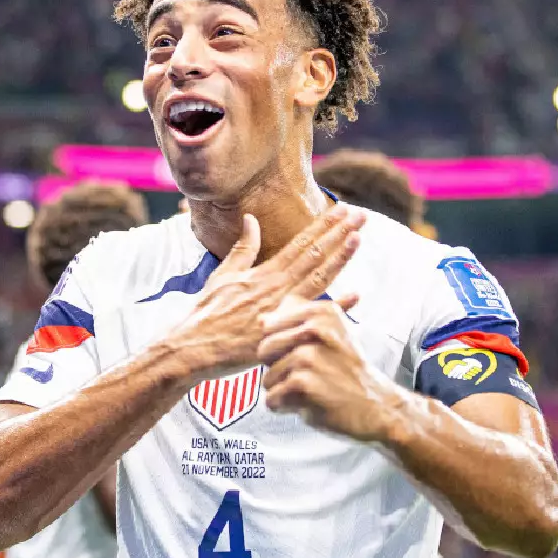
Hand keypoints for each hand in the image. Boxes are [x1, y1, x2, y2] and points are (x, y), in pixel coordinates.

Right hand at [171, 205, 364, 381]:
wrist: (196, 347)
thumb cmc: (207, 314)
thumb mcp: (222, 275)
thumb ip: (242, 249)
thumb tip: (251, 219)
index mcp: (264, 273)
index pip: (300, 243)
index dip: (323, 225)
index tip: (342, 210)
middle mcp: (276, 287)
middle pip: (314, 255)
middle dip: (339, 233)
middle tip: (361, 215)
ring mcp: (281, 308)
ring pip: (318, 279)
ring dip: (340, 257)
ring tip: (359, 238)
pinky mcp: (281, 331)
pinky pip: (313, 316)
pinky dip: (336, 306)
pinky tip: (356, 295)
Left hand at [258, 294, 399, 441]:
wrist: (377, 405)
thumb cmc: (348, 371)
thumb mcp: (331, 335)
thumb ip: (296, 324)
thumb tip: (261, 318)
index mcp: (320, 312)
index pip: (269, 327)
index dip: (280, 346)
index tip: (304, 355)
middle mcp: (313, 329)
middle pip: (264, 351)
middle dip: (278, 369)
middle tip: (307, 376)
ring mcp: (308, 356)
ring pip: (266, 378)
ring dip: (284, 391)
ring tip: (312, 390)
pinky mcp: (303, 383)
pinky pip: (272, 399)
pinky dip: (285, 407)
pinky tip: (309, 404)